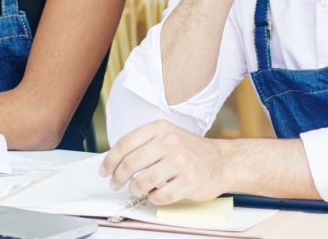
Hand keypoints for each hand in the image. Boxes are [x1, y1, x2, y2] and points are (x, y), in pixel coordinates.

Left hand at [100, 120, 228, 204]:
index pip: (125, 143)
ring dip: (135, 189)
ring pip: (143, 181)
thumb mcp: (168, 135)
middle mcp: (170, 142)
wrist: (223, 161)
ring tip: (137, 190)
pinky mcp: (189, 181)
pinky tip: (155, 194)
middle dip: (118, 177)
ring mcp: (180, 162)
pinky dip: (153, 198)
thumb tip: (116, 160)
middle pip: (130, 163)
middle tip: (116, 184)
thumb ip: (145, 144)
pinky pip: (160, 195)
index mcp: (160, 128)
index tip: (105, 171)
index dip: (110, 160)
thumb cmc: (192, 151)